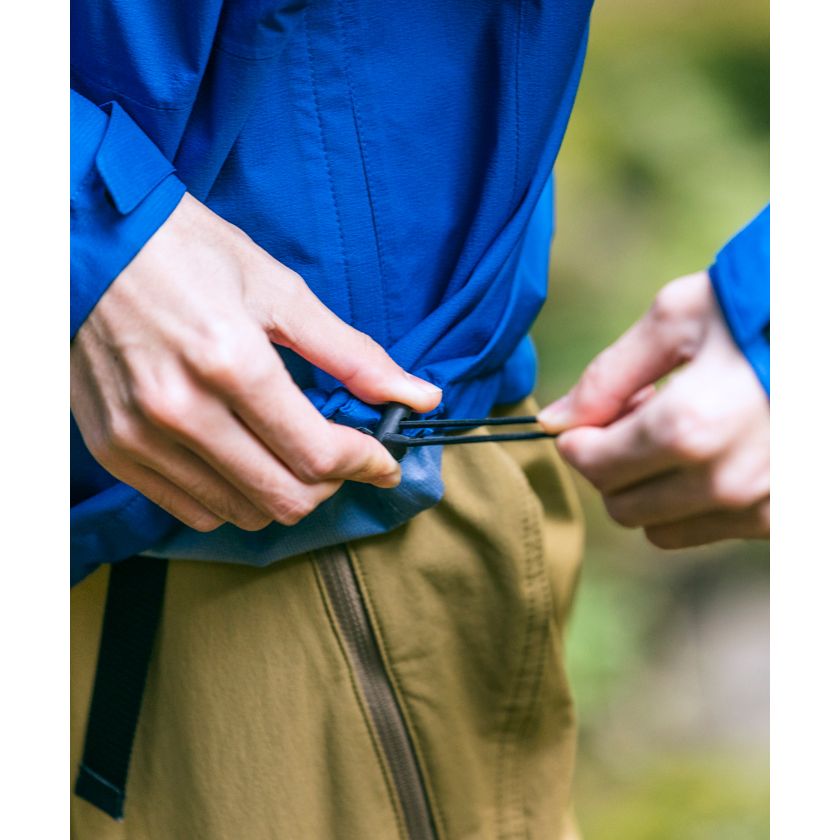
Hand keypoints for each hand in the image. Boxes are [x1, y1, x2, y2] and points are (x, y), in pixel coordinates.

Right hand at [71, 194, 440, 531]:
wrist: (84, 239)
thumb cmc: (185, 252)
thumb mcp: (279, 290)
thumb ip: (351, 354)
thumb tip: (417, 396)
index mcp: (230, 362)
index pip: (318, 454)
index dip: (366, 463)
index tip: (383, 458)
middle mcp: (180, 411)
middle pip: (285, 497)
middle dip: (330, 483)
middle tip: (340, 454)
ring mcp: (140, 437)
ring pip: (241, 512)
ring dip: (282, 492)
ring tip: (288, 451)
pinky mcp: (113, 449)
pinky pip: (190, 510)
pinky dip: (231, 497)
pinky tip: (240, 458)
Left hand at [538, 272, 768, 548]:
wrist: (838, 327)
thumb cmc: (762, 306)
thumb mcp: (677, 317)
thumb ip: (606, 375)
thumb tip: (553, 420)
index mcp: (689, 426)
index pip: (593, 465)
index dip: (579, 439)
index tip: (596, 413)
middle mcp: (723, 480)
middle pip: (619, 504)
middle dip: (611, 463)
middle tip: (639, 415)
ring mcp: (757, 507)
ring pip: (657, 527)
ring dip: (648, 487)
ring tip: (677, 432)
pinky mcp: (779, 520)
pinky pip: (702, 529)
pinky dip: (687, 500)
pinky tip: (710, 451)